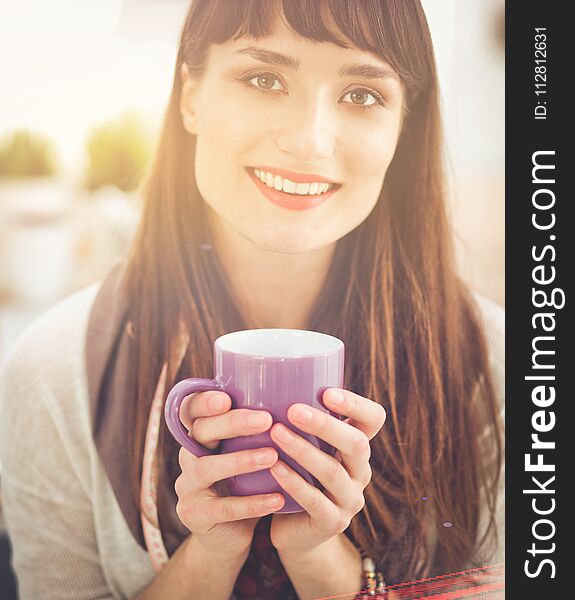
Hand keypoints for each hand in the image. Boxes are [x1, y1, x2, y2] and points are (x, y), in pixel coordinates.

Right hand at [174, 391, 284, 557]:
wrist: (231, 536)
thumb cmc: (247, 483)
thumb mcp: (249, 454)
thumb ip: (260, 430)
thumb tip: (302, 398)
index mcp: (200, 435)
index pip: (191, 410)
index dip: (203, 402)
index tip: (226, 398)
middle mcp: (188, 457)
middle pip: (200, 432)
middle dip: (231, 423)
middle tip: (266, 419)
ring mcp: (187, 487)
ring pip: (206, 469)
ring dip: (240, 461)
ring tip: (273, 456)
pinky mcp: (195, 516)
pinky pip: (222, 509)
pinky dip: (251, 503)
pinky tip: (277, 499)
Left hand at [267, 388, 385, 557]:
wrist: (295, 530)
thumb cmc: (296, 473)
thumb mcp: (305, 445)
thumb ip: (298, 418)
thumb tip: (264, 373)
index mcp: (356, 446)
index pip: (373, 419)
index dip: (356, 404)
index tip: (326, 392)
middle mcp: (360, 471)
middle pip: (356, 444)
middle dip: (325, 425)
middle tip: (293, 409)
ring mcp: (350, 499)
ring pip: (333, 471)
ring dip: (303, 450)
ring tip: (275, 433)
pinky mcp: (332, 523)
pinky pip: (315, 502)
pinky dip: (294, 482)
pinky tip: (274, 467)